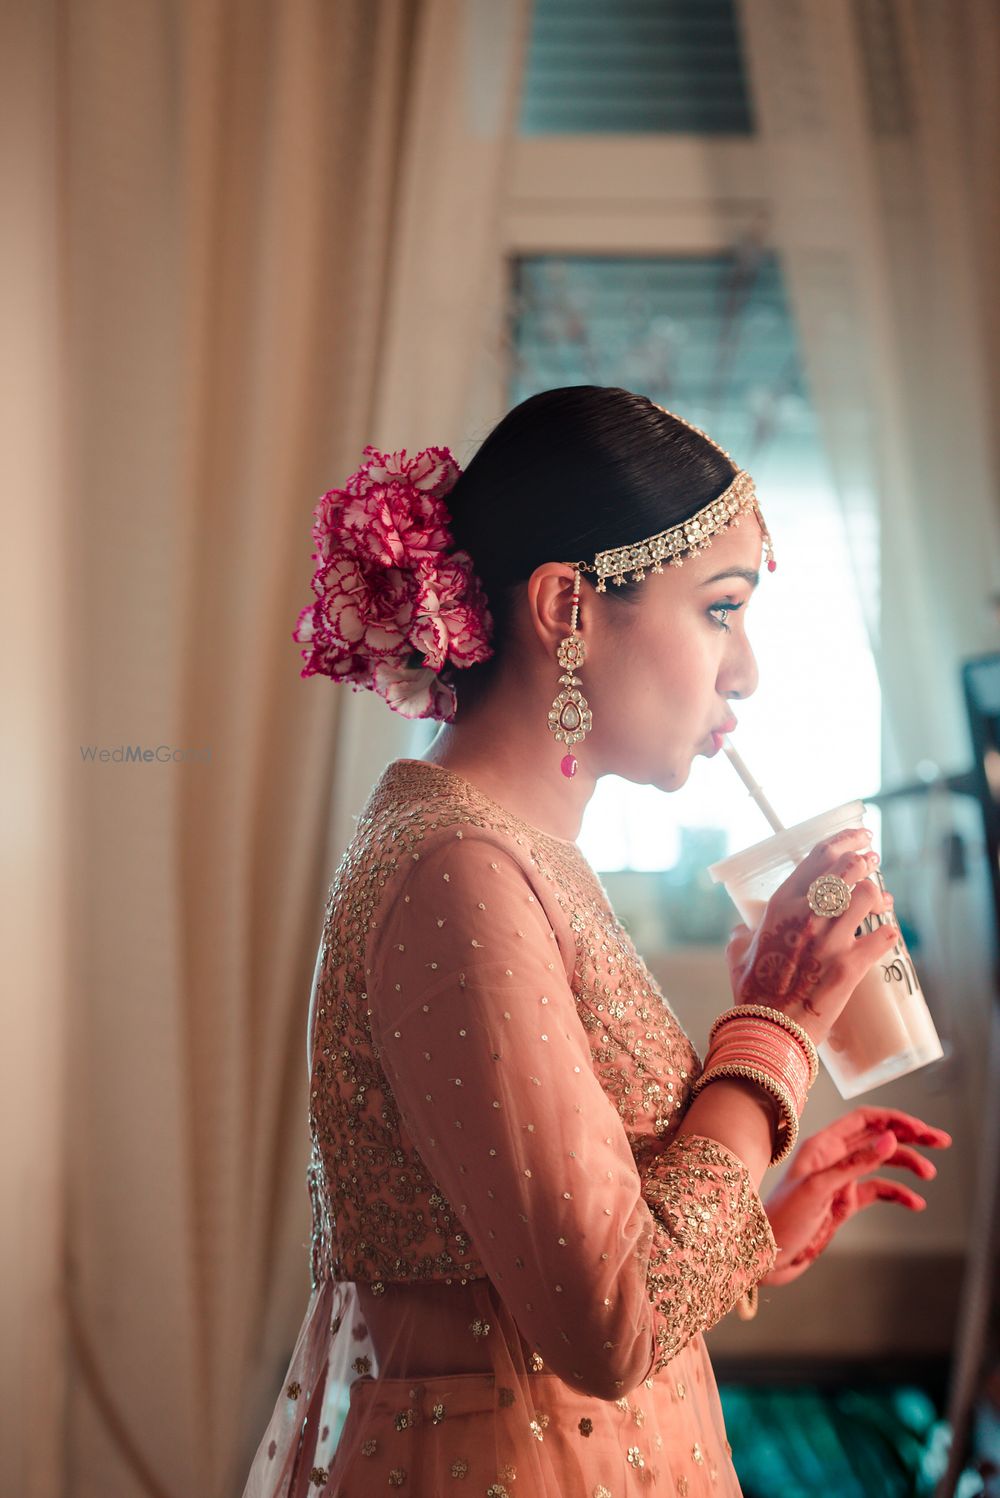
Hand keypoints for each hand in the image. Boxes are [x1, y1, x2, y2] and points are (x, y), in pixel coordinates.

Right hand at [724, 826, 896, 1047]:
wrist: (768, 1029)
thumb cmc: (751, 993)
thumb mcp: (737, 955)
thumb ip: (740, 935)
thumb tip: (740, 931)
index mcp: (780, 907)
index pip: (817, 859)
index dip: (842, 841)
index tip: (857, 837)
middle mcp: (807, 916)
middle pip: (847, 870)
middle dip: (864, 859)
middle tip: (872, 857)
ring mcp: (831, 939)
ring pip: (867, 897)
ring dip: (879, 893)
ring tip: (883, 897)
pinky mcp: (850, 965)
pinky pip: (881, 938)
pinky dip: (888, 932)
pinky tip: (890, 931)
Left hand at [759, 1106, 951, 1284]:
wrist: (767, 1254)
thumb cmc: (783, 1218)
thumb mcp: (820, 1188)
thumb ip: (856, 1163)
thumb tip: (889, 1137)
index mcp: (823, 1145)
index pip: (865, 1119)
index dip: (895, 1120)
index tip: (922, 1130)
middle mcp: (833, 1157)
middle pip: (878, 1137)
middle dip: (910, 1137)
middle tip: (941, 1141)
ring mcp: (840, 1180)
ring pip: (881, 1163)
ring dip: (907, 1164)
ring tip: (929, 1174)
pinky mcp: (843, 1203)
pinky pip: (876, 1191)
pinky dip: (897, 1193)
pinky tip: (915, 1202)